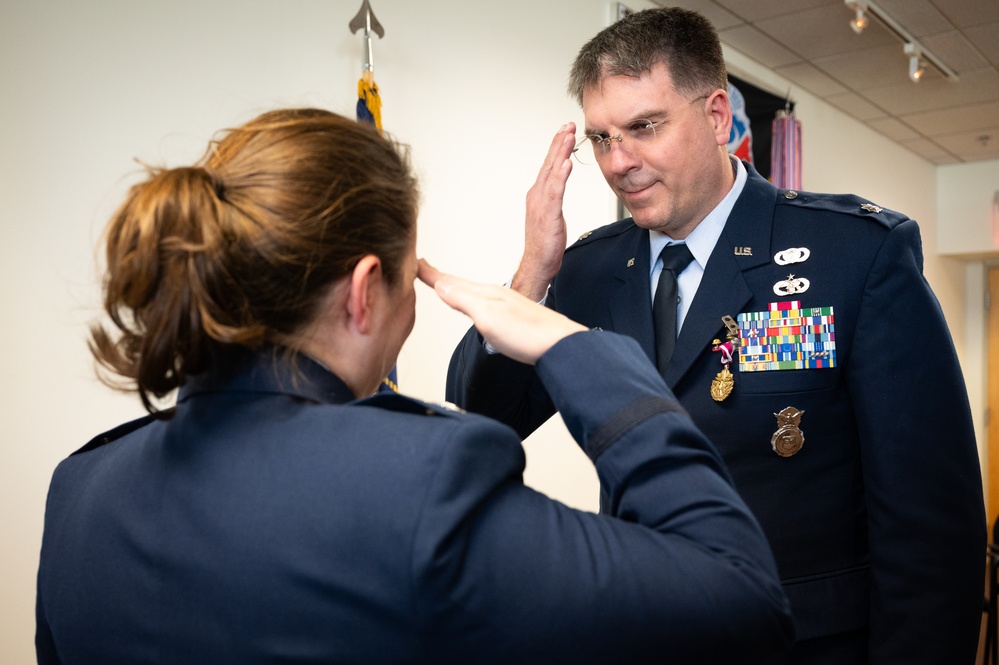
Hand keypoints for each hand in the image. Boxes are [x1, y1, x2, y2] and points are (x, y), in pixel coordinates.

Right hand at [419, 259, 586, 364]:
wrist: (560, 345)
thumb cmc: (528, 333)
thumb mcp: (486, 315)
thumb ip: (463, 299)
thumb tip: (441, 285)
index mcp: (484, 293)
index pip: (450, 281)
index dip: (431, 273)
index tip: (414, 262)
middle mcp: (494, 296)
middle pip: (459, 284)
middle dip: (440, 277)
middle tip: (423, 268)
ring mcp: (505, 306)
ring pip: (471, 292)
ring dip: (454, 287)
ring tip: (443, 284)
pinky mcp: (513, 318)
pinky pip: (483, 303)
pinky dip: (470, 300)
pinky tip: (474, 305)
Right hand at [510, 123, 575, 301]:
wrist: (537, 264)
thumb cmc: (545, 245)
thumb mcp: (551, 216)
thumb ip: (553, 199)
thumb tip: (558, 189)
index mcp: (538, 195)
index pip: (549, 166)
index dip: (556, 147)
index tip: (564, 131)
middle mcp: (537, 195)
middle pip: (549, 164)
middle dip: (558, 142)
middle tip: (566, 125)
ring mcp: (541, 204)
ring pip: (551, 172)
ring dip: (559, 153)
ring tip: (567, 136)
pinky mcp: (548, 214)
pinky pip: (555, 191)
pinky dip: (560, 176)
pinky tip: (566, 164)